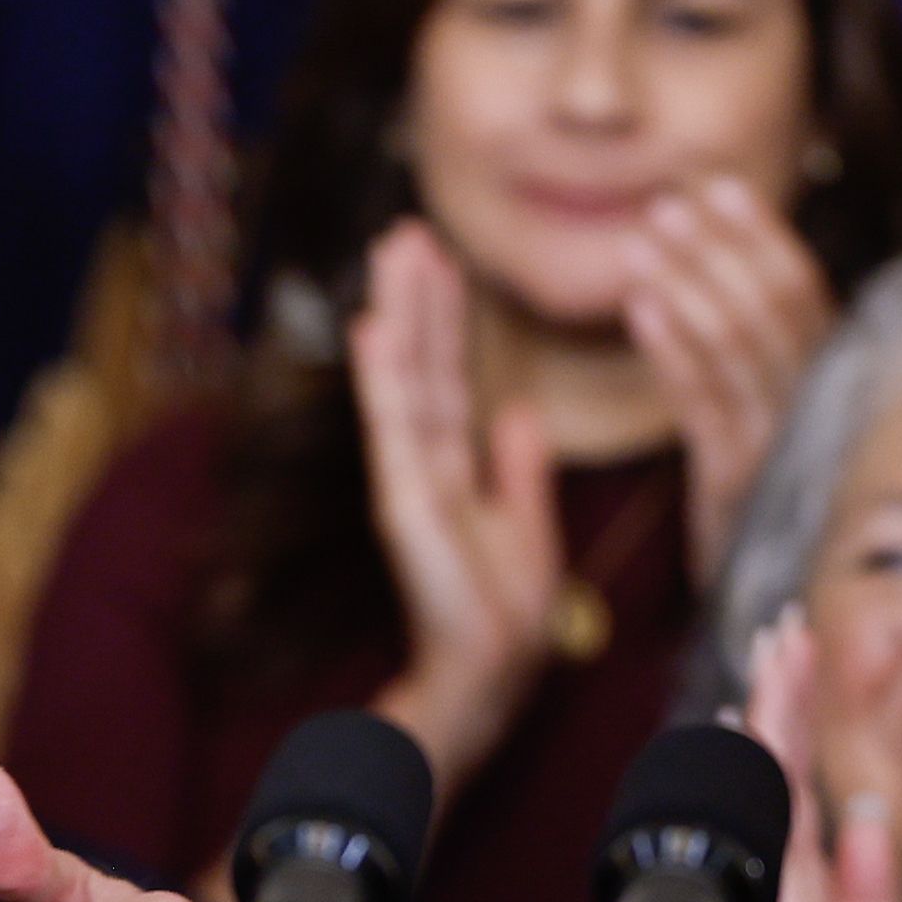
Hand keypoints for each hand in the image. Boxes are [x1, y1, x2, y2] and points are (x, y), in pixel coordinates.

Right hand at [351, 218, 558, 792]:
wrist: (491, 674)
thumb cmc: (505, 615)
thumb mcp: (528, 524)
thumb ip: (521, 470)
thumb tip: (521, 414)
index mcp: (457, 466)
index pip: (450, 375)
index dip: (447, 317)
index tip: (443, 255)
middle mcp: (426, 464)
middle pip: (422, 363)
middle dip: (417, 296)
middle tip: (408, 227)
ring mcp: (410, 479)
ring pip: (404, 378)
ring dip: (399, 312)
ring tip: (394, 248)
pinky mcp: (405, 502)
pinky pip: (394, 427)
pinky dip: (383, 377)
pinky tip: (373, 326)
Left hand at [622, 174, 832, 576]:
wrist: (769, 637)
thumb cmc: (770, 528)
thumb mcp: (777, 443)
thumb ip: (765, 373)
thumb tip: (738, 284)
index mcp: (834, 395)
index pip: (806, 300)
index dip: (764, 240)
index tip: (723, 188)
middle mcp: (818, 417)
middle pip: (776, 315)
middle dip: (724, 251)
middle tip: (671, 200)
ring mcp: (782, 456)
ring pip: (739, 354)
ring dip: (690, 286)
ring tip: (643, 238)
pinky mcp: (740, 496)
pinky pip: (706, 411)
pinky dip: (674, 354)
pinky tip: (640, 308)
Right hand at [732, 610, 901, 901]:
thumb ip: (873, 885)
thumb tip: (873, 816)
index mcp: (808, 897)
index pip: (800, 790)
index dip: (801, 726)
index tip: (801, 665)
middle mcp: (782, 886)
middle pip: (778, 770)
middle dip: (783, 696)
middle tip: (786, 629)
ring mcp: (773, 895)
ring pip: (770, 781)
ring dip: (776, 709)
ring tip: (781, 645)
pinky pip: (771, 820)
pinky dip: (767, 766)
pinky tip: (766, 715)